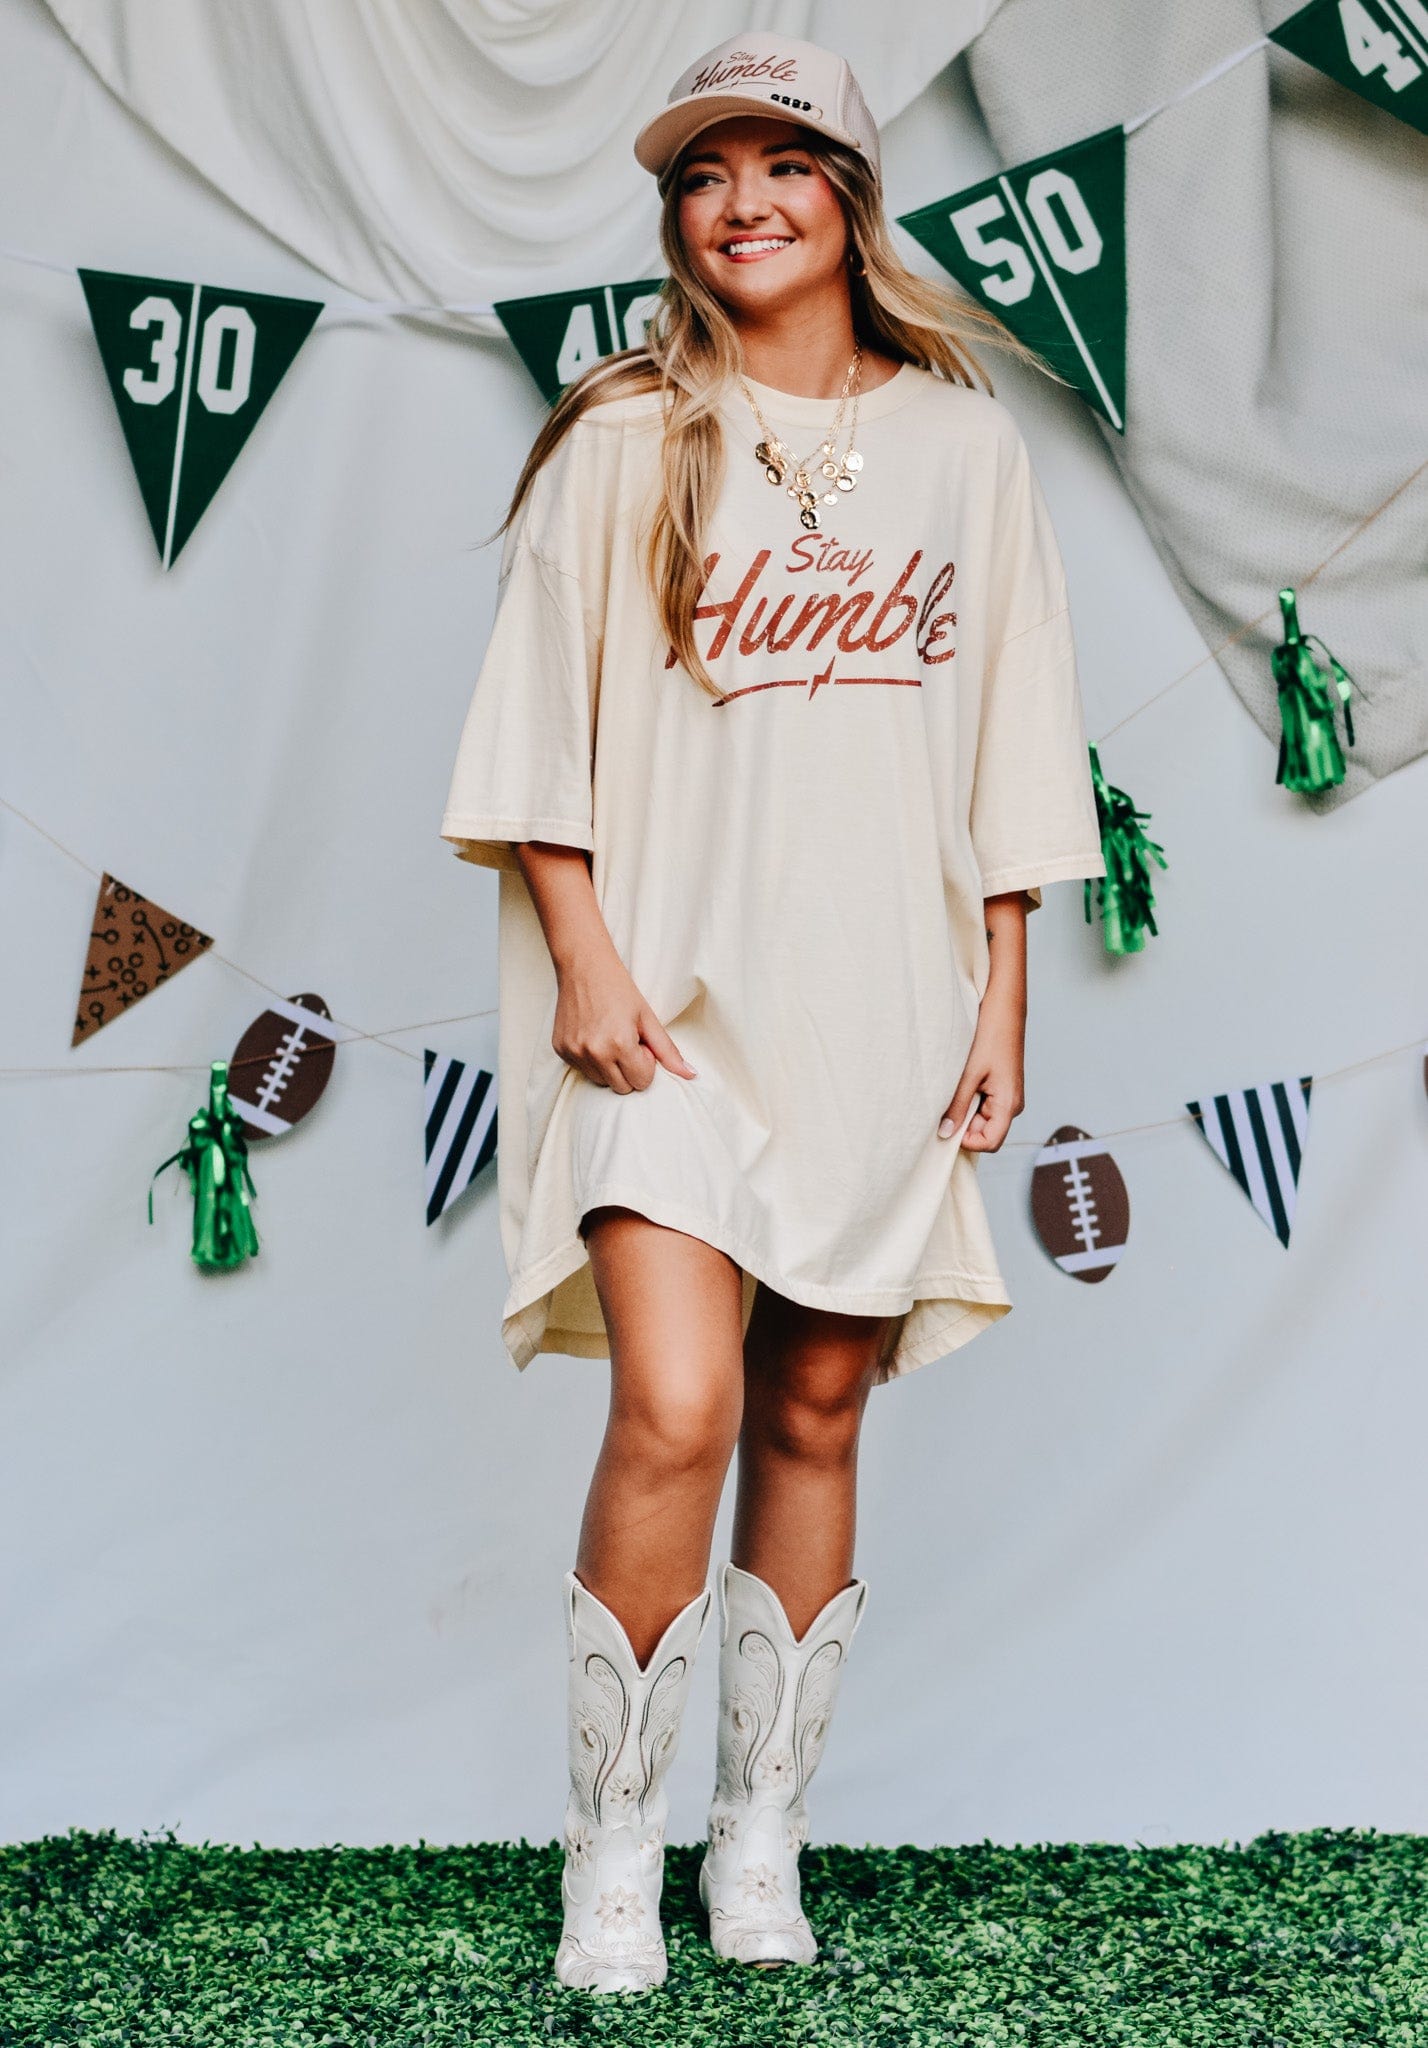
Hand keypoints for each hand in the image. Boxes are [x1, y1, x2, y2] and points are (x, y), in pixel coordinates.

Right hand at [552, 948, 696, 1092]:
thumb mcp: (648, 1018)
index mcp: (619, 1044)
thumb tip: (691, 1076)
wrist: (583, 966)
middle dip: (629, 1070)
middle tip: (626, 1041)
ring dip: (609, 1067)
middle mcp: (594, 1053)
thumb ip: (668, 1051)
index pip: (641, 1082)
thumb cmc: (618, 989)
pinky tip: (593, 1035)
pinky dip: (591, 1060)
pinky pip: (582, 1071)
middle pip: (622, 1088)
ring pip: (601, 1082)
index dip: (645, 1064)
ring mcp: (574, 1053)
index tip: (640, 1042)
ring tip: (609, 1038)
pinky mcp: (560, 1050)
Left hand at [938, 1001, 1024, 1151]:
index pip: (990, 1143)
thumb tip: (945, 1133)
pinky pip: (984, 1104)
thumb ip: (957, 1106)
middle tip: (947, 1102)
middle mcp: (1012, 1104)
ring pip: (983, 1118)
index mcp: (1009, 1104)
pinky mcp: (1002, 1086)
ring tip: (955, 1087)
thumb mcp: (968, 1074)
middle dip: (964, 1124)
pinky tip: (962, 1082)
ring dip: (966, 1110)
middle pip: (985, 1132)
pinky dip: (970, 1099)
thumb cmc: (991, 1036)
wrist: (1004, 1008)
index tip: (948, 1125)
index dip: (968, 1141)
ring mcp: (1008, 1096)